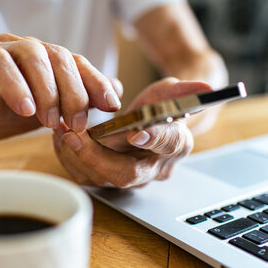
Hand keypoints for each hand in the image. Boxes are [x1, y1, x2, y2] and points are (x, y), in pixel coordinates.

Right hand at [0, 33, 121, 148]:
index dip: (96, 81)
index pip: (75, 61)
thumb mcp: (46, 112)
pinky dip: (16, 87)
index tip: (111, 106)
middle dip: (73, 91)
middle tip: (77, 123)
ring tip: (50, 120)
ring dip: (47, 90)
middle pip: (57, 55)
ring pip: (32, 54)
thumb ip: (75, 101)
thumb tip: (116, 94)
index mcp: (40, 58)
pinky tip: (26, 109)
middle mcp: (20, 47)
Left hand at [53, 78, 212, 187]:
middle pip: (126, 174)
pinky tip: (60, 138)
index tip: (135, 131)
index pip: (168, 145)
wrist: (145, 125)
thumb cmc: (159, 110)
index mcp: (175, 146)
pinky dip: (69, 158)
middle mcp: (153, 169)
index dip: (154, 138)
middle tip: (74, 134)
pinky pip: (86, 177)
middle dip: (96, 156)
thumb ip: (184, 90)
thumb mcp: (170, 94)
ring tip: (60, 130)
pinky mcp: (109, 179)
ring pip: (100, 179)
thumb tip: (207, 88)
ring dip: (76, 155)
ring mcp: (130, 178)